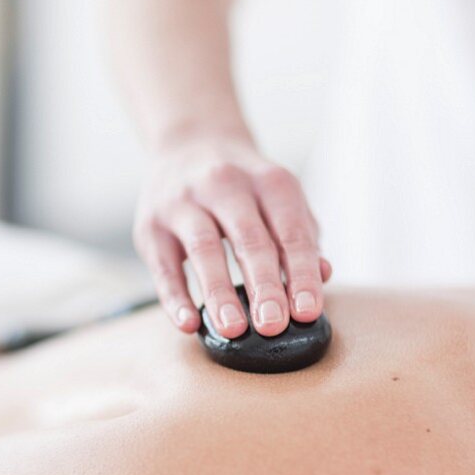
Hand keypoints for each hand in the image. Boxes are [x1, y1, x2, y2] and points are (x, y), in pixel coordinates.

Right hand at [133, 135, 331, 337]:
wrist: (188, 144)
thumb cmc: (243, 186)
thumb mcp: (279, 198)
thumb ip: (302, 236)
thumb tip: (323, 274)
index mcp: (268, 181)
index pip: (290, 231)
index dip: (300, 273)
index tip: (307, 312)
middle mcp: (225, 184)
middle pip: (249, 239)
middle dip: (263, 285)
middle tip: (273, 326)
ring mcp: (183, 202)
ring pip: (205, 249)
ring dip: (220, 292)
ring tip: (233, 330)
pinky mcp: (151, 225)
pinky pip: (164, 265)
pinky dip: (175, 297)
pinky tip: (188, 323)